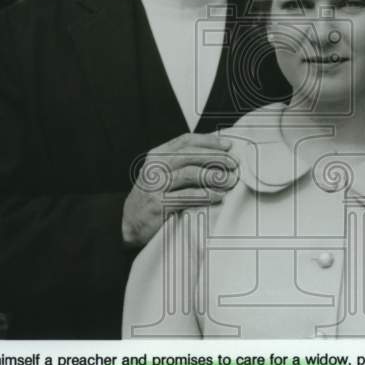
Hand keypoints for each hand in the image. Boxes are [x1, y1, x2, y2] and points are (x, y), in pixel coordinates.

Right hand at [122, 132, 238, 247]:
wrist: (130, 224)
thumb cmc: (153, 196)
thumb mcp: (163, 173)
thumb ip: (183, 162)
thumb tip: (218, 154)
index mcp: (157, 155)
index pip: (186, 140)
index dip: (209, 141)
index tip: (228, 145)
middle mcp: (155, 167)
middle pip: (190, 155)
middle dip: (216, 158)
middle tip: (234, 163)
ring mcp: (155, 185)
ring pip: (190, 173)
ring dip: (214, 176)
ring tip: (230, 180)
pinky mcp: (158, 204)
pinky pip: (187, 197)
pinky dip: (206, 195)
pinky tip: (218, 196)